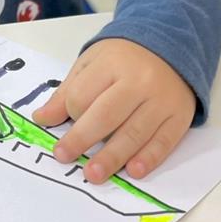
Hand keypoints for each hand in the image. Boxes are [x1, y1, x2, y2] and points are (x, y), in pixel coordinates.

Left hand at [32, 39, 195, 182]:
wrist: (172, 47)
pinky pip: (164, 140)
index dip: (71, 113)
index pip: (84, 94)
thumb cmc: (124, 59)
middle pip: (107, 115)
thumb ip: (67, 92)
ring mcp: (161, 100)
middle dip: (83, 139)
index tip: (65, 123)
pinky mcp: (179, 116)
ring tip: (94, 174)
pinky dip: (149, 158)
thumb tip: (41, 119)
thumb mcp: (91, 64)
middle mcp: (139, 81)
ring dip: (113, 157)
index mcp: (112, 64)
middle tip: (64, 157)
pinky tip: (133, 171)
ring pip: (135, 132)